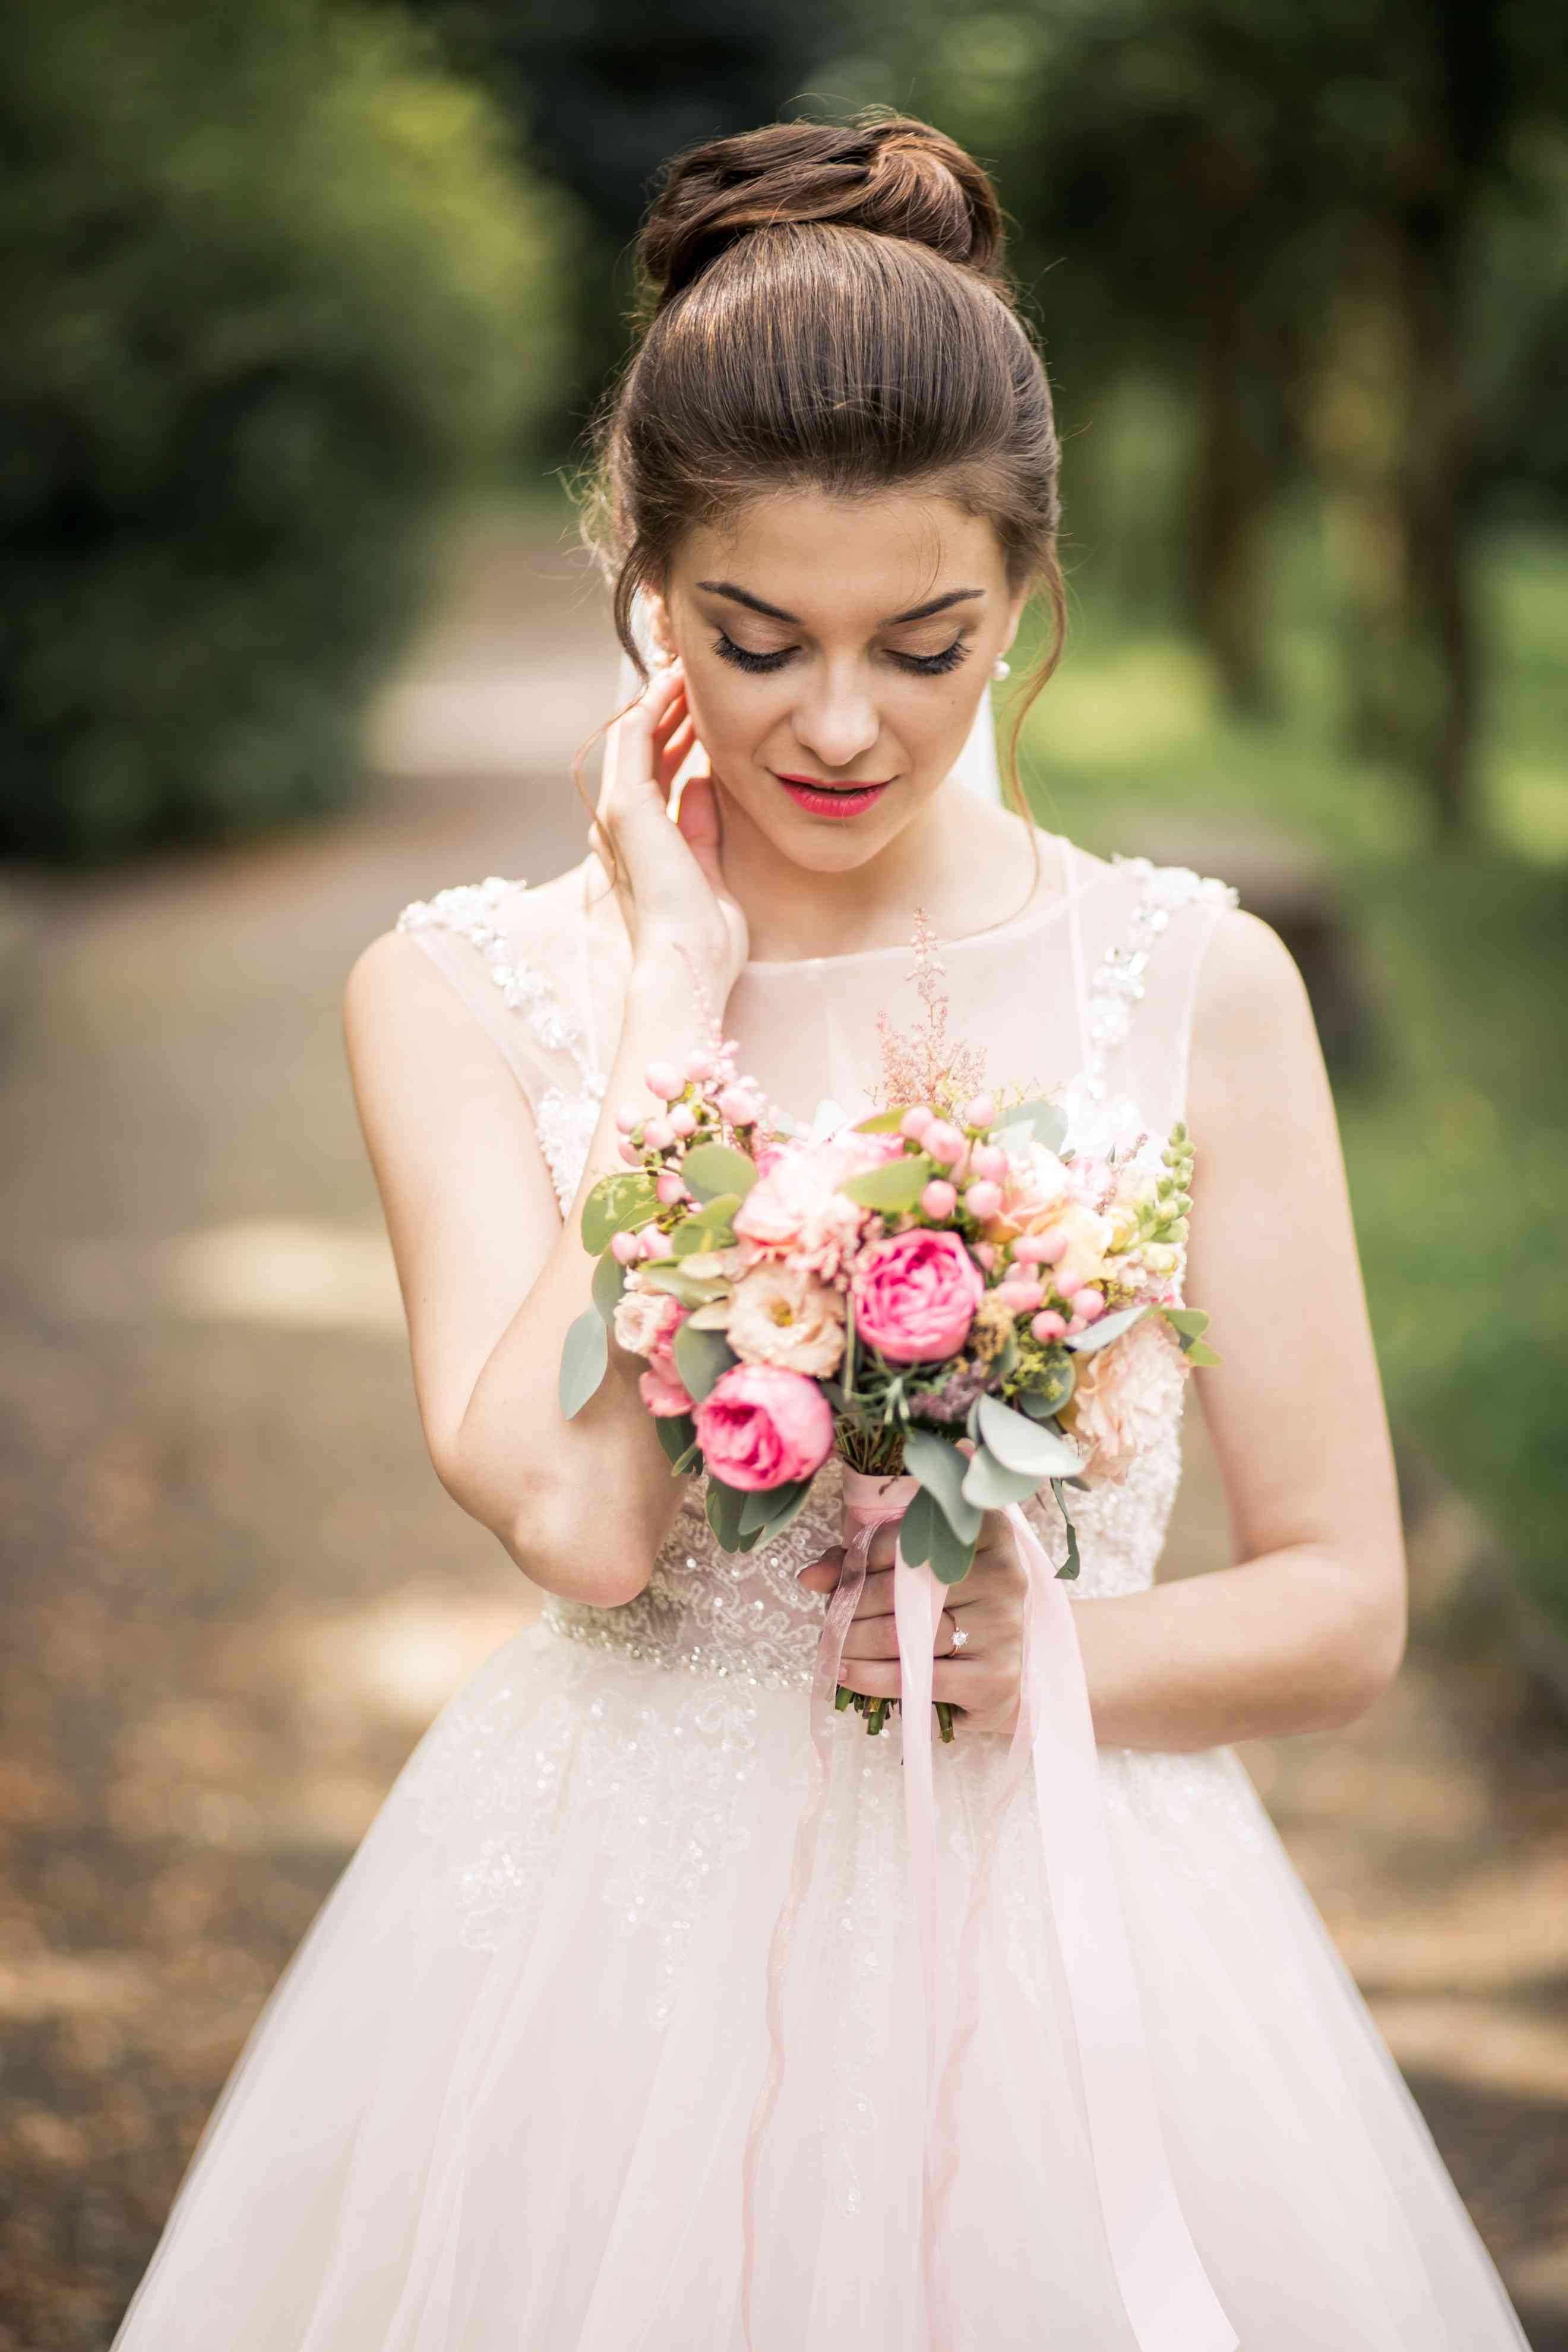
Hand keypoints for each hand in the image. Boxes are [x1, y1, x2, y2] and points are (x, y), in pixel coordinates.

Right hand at [590, 659, 748, 998]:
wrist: (689, 963)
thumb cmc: (706, 936)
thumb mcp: (709, 868)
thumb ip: (701, 826)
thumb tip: (704, 782)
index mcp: (638, 842)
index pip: (653, 773)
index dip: (675, 736)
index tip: (702, 709)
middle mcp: (619, 823)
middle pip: (639, 749)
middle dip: (666, 710)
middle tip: (693, 676)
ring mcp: (618, 813)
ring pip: (634, 736)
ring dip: (659, 699)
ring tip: (686, 668)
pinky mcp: (627, 806)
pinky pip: (635, 738)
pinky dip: (652, 706)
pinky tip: (674, 682)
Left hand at [796, 1508, 1029, 1737]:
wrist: (1000, 1672)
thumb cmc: (949, 1609)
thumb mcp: (911, 1573)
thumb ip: (862, 1564)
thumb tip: (810, 1576)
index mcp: (987, 1533)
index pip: (907, 1538)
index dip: (861, 1559)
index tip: (837, 1579)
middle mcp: (1003, 1574)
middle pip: (900, 1588)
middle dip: (851, 1606)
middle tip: (830, 1619)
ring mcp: (1003, 1627)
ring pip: (902, 1634)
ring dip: (853, 1642)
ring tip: (832, 1646)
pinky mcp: (995, 1677)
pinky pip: (914, 1677)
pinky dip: (869, 1677)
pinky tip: (846, 1673)